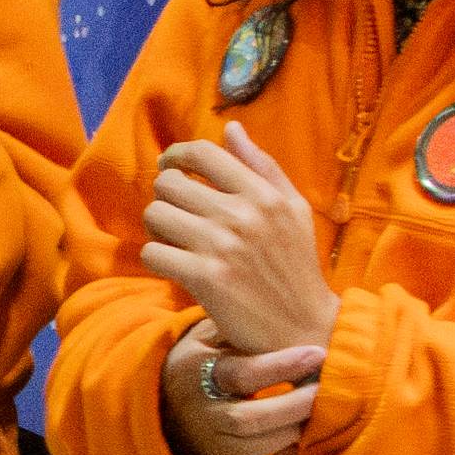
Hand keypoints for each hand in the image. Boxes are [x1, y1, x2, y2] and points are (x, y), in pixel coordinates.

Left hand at [138, 131, 334, 350]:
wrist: (302, 325)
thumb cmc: (296, 265)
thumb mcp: (293, 210)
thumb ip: (262, 167)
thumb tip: (231, 128)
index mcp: (263, 194)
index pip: (203, 154)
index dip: (176, 155)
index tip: (171, 166)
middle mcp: (242, 215)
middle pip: (169, 183)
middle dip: (165, 196)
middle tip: (175, 213)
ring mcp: (221, 246)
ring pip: (155, 214)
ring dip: (156, 227)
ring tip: (173, 238)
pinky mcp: (204, 277)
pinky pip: (152, 252)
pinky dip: (156, 258)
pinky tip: (174, 264)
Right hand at [165, 323, 321, 454]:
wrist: (164, 404)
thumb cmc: (203, 359)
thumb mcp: (208, 335)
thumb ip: (236, 325)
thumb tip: (282, 306)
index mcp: (195, 373)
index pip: (241, 374)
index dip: (281, 366)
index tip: (316, 354)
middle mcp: (201, 413)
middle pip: (249, 419)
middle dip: (293, 406)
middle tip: (322, 390)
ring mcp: (210, 445)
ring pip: (253, 448)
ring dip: (289, 433)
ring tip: (310, 415)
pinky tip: (291, 451)